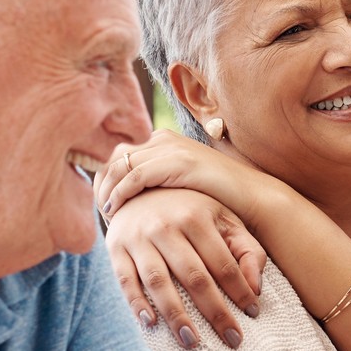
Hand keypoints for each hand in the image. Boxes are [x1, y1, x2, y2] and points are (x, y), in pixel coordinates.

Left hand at [97, 130, 267, 222]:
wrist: (252, 198)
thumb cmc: (218, 199)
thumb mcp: (181, 186)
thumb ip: (158, 184)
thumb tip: (133, 198)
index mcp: (164, 141)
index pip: (119, 153)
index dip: (104, 178)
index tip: (101, 203)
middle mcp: (164, 139)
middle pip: (115, 156)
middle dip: (101, 183)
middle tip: (98, 209)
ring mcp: (172, 148)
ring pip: (121, 164)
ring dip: (107, 189)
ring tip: (105, 212)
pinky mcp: (178, 162)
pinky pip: (136, 175)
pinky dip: (121, 193)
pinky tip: (115, 210)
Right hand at [104, 187, 266, 348]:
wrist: (139, 187)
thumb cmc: (190, 209)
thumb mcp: (222, 217)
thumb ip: (247, 249)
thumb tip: (256, 289)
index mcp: (196, 216)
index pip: (223, 262)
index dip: (239, 290)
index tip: (253, 314)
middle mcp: (165, 226)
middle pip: (194, 276)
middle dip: (215, 311)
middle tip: (233, 340)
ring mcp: (138, 238)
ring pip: (158, 281)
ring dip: (175, 315)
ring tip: (192, 342)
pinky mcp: (115, 248)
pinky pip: (125, 280)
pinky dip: (137, 304)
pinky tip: (151, 325)